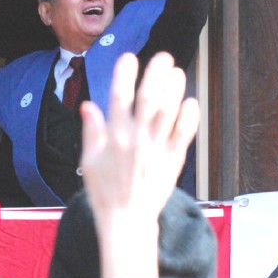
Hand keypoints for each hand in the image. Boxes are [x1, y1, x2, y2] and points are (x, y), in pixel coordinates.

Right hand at [79, 51, 199, 277]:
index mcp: (114, 138)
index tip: (129, 58)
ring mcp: (156, 150)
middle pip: (148, 101)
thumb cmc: (105, 192)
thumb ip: (92, 131)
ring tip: (177, 72)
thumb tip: (88, 105)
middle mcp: (136, 141)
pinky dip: (188, 117)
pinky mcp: (173, 161)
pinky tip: (189, 101)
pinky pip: (183, 135)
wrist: (127, 221)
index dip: (123, 76)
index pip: (118, 99)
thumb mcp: (90, 161)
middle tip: (163, 56)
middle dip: (155, 75)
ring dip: (174, 90)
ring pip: (168, 114)